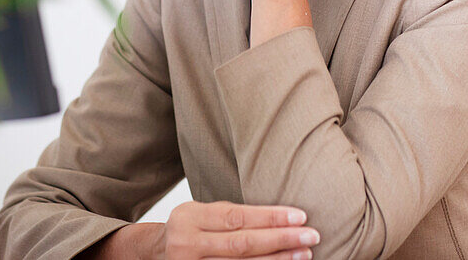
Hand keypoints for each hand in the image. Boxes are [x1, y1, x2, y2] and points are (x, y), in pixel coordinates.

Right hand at [155, 200, 319, 258]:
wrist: (156, 253)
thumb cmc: (188, 228)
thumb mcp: (202, 212)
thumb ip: (232, 216)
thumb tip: (279, 218)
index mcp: (190, 218)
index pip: (237, 218)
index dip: (270, 217)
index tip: (300, 216)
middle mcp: (188, 245)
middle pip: (242, 244)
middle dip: (280, 240)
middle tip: (311, 236)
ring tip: (304, 254)